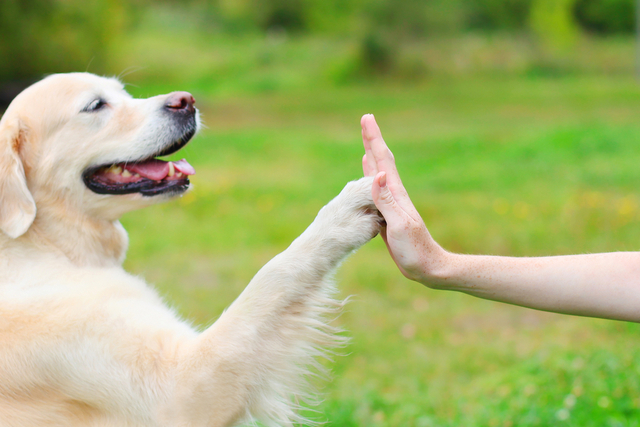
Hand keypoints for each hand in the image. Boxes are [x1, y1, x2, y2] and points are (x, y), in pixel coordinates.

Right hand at [361, 114, 447, 283]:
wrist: (428, 267)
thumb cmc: (415, 250)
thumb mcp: (399, 225)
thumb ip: (387, 201)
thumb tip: (377, 174)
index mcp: (397, 194)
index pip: (382, 161)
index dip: (374, 139)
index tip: (367, 119)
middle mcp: (395, 195)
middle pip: (381, 161)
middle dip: (373, 140)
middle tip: (366, 120)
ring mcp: (392, 204)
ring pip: (379, 174)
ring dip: (372, 157)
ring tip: (367, 143)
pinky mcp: (388, 215)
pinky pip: (377, 191)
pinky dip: (371, 179)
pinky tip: (370, 176)